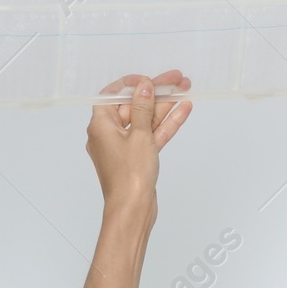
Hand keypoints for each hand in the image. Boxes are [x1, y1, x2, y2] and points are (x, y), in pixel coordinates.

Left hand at [87, 70, 191, 222]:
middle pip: (133, 105)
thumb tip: (143, 86)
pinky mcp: (138, 156)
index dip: (132, 84)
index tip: (150, 78)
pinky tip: (183, 109)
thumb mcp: (139, 134)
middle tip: (177, 79)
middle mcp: (109, 134)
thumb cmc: (129, 175)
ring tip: (186, 89)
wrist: (133, 209)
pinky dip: (166, 123)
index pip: (112, 95)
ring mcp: (125, 146)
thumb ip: (142, 107)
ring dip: (166, 105)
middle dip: (156, 92)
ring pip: (146, 119)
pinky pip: (152, 134)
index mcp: (100, 125)